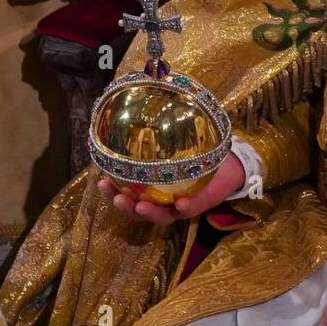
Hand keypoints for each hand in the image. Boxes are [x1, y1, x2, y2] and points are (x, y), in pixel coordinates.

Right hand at [97, 152, 246, 225]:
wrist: (225, 165)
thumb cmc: (194, 154)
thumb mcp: (173, 147)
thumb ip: (156, 137)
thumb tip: (135, 109)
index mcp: (152, 191)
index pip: (128, 195)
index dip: (113, 192)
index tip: (101, 181)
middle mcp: (163, 202)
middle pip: (140, 211)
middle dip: (126, 207)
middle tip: (117, 198)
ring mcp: (180, 207)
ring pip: (162, 216)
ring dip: (150, 212)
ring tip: (140, 204)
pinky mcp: (200, 205)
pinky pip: (191, 208)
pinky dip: (184, 207)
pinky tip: (179, 202)